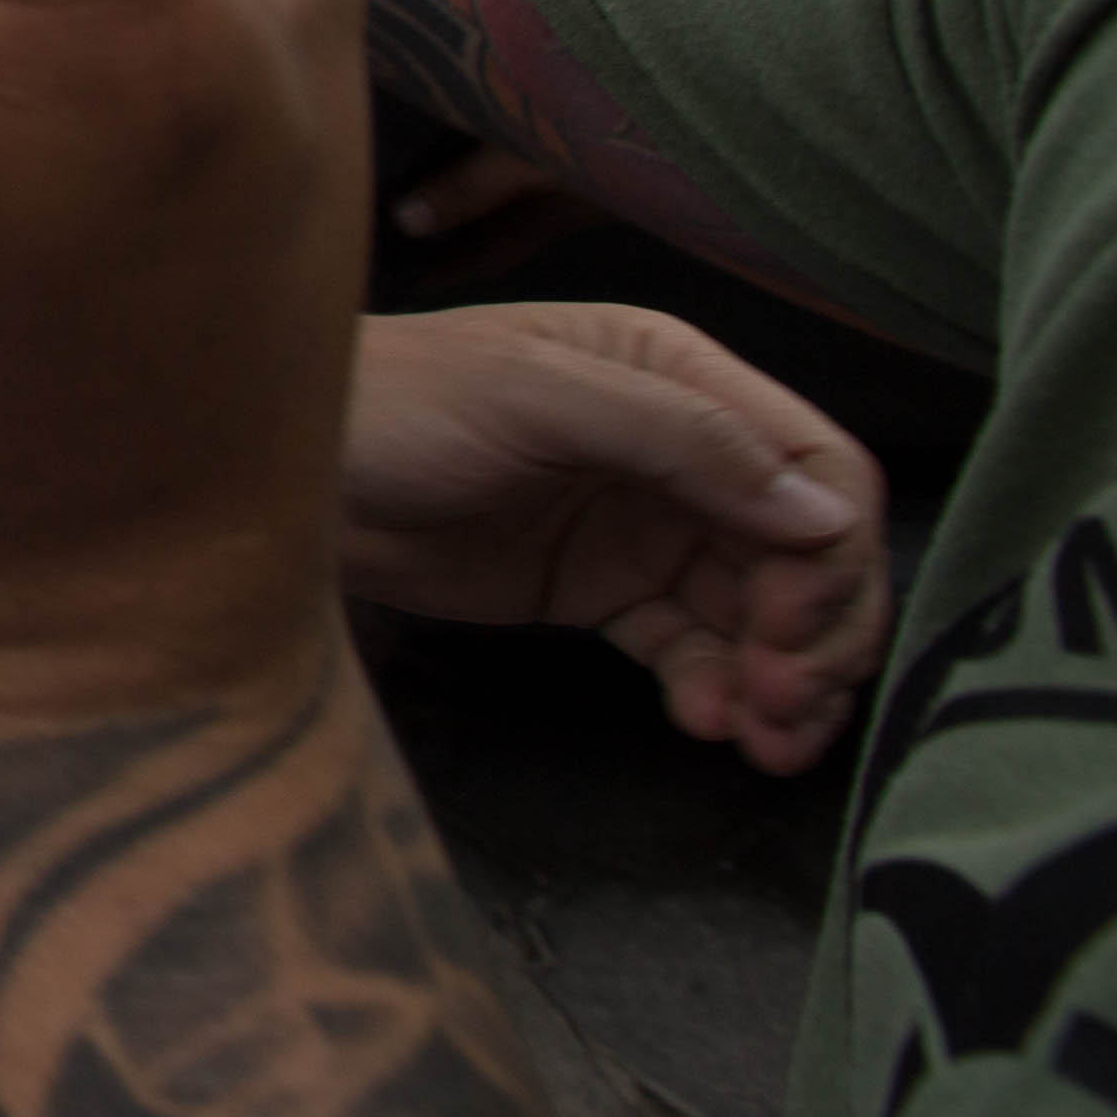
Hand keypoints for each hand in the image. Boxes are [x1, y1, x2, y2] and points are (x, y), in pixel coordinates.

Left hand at [342, 302, 888, 772]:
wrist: (286, 463)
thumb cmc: (396, 398)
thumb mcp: (536, 396)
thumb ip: (681, 439)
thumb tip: (821, 511)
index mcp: (679, 376)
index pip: (817, 466)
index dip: (830, 556)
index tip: (792, 630)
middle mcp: (681, 450)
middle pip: (806, 552)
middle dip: (818, 634)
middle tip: (787, 707)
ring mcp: (645, 526)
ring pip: (762, 611)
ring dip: (784, 679)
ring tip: (765, 741)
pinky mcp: (601, 591)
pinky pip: (694, 647)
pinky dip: (718, 688)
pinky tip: (707, 722)